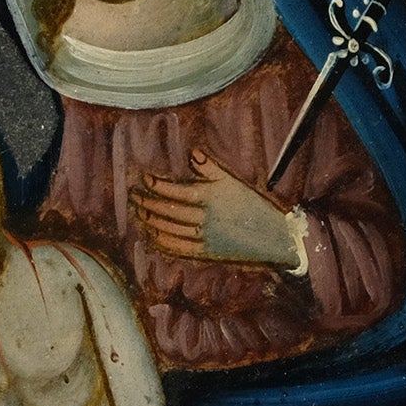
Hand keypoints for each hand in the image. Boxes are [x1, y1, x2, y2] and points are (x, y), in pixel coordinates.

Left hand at [130, 151, 299, 266]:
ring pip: (169, 230)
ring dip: (150, 221)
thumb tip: (192, 152)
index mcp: (211, 198)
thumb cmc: (251, 206)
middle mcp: (205, 219)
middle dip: (147, 203)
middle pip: (167, 212)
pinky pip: (177, 248)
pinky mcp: (205, 253)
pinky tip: (151, 234)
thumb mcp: (233, 182)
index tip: (144, 179)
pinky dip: (161, 241)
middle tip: (133, 196)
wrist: (273, 237)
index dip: (157, 185)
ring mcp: (204, 238)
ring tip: (138, 212)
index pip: (176, 192)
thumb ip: (210, 167)